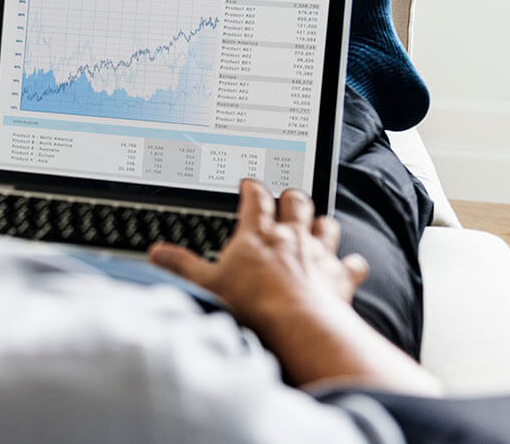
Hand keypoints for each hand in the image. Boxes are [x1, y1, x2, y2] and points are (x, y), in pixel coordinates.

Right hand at [148, 179, 368, 327]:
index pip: (256, 198)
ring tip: (318, 223)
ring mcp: (319, 254)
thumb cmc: (252, 303)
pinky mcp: (339, 277)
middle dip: (292, 197)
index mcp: (258, 233)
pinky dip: (353, 263)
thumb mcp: (206, 284)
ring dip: (322, 223)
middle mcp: (292, 236)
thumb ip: (182, 265)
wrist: (296, 324)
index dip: (253, 188)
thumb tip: (156, 252)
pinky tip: (352, 264)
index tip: (250, 184)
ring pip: (326, 225)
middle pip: (297, 202)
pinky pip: (353, 263)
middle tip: (287, 197)